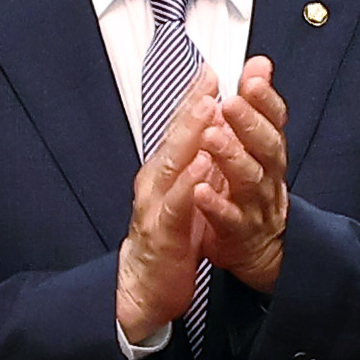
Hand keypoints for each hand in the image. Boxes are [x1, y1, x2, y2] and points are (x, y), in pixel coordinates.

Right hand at [116, 69, 227, 344]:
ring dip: (190, 136)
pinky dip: (188, 186)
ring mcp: (154, 206)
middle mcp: (155, 182)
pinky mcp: (162, 235)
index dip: (194, 98)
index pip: (181, 129)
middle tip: (209, 77)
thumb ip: (197, 161)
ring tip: (209, 110)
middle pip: (174, 137)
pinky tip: (202, 168)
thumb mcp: (184, 195)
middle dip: (192, 105)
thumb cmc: (168, 239)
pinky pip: (176, 207)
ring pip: (173, 164)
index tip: (212, 69)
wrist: (145, 290)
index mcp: (164, 171)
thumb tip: (214, 128)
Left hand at [198, 68, 292, 295]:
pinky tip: (202, 191)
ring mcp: (255, 205)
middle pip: (265, 146)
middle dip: (249, 123)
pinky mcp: (238, 233)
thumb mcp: (256, 145)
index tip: (252, 77)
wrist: (257, 249)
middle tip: (231, 103)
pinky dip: (216, 205)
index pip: (274, 120)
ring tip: (212, 137)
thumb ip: (256, 104)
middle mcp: (267, 175)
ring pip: (249, 180)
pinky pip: (230, 219)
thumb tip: (259, 62)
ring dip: (231, 157)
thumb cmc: (250, 191)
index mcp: (268, 151)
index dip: (265, 99)